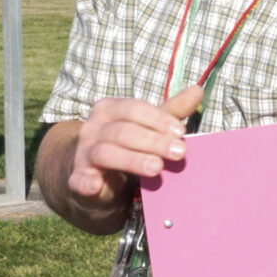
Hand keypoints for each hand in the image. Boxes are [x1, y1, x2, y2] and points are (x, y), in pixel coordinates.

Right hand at [66, 86, 204, 200]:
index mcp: (110, 109)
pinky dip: (86, 182)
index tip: (182, 133)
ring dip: (132, 160)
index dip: (158, 120)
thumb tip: (198, 90)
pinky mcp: (78, 178)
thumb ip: (170, 112)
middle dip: (153, 141)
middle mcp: (93, 127)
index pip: (134, 109)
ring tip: (157, 168)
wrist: (94, 175)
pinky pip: (79, 179)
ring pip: (106, 153)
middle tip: (179, 153)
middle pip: (123, 131)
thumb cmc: (125, 146)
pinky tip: (96, 185)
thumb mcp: (147, 127)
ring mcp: (83, 153)